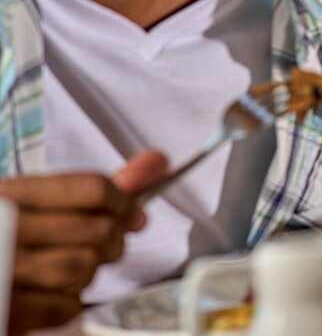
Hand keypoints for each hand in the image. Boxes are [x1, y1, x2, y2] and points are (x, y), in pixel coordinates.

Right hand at [2, 151, 167, 334]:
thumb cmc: (0, 238)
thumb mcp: (30, 205)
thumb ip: (91, 189)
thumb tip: (157, 162)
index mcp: (10, 195)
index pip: (92, 188)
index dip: (126, 203)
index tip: (135, 217)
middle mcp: (6, 228)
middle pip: (99, 230)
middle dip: (111, 242)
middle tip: (99, 248)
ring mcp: (4, 269)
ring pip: (86, 268)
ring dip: (88, 274)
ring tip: (67, 270)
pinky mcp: (8, 309)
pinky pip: (66, 306)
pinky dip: (67, 303)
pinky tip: (47, 294)